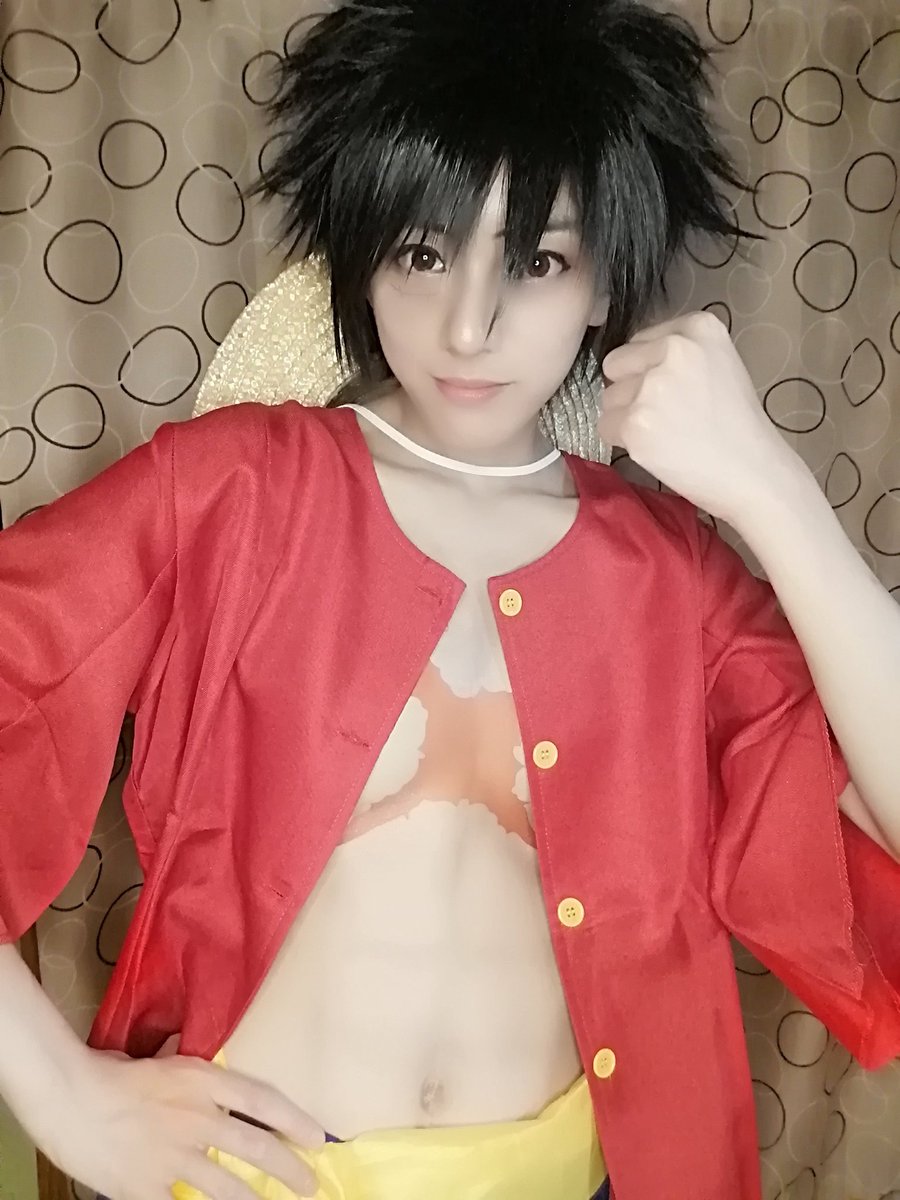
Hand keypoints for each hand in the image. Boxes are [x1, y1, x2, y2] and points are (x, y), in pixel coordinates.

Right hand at [38, 1042, 324, 1199]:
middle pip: (257, 1147)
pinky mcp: (148, 1187)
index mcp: (204, 1080)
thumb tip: (196, 1058)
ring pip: (228, 1187)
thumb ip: (185, 1068)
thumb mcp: (159, 1061)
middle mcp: (199, 1117)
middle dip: (290, 1170)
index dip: (295, 1121)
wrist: (69, 1097)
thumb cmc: (109, 1072)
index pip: (264, 1100)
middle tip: (311, 1185)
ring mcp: (175, 1155)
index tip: (317, 1138)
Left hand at [598, 311, 804, 525]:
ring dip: (627, 417)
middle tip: (666, 413)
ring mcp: (652, 386)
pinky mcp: (635, 423)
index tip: (678, 391)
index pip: (638, 341)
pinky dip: (623, 442)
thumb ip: (675, 353)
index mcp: (697, 327)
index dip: (649, 370)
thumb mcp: (718, 364)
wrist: (752, 471)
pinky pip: (605, 426)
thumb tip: (627, 363)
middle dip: (631, 389)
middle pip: (616, 364)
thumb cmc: (735, 423)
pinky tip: (657, 448)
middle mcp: (673, 349)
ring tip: (666, 432)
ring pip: (608, 397)